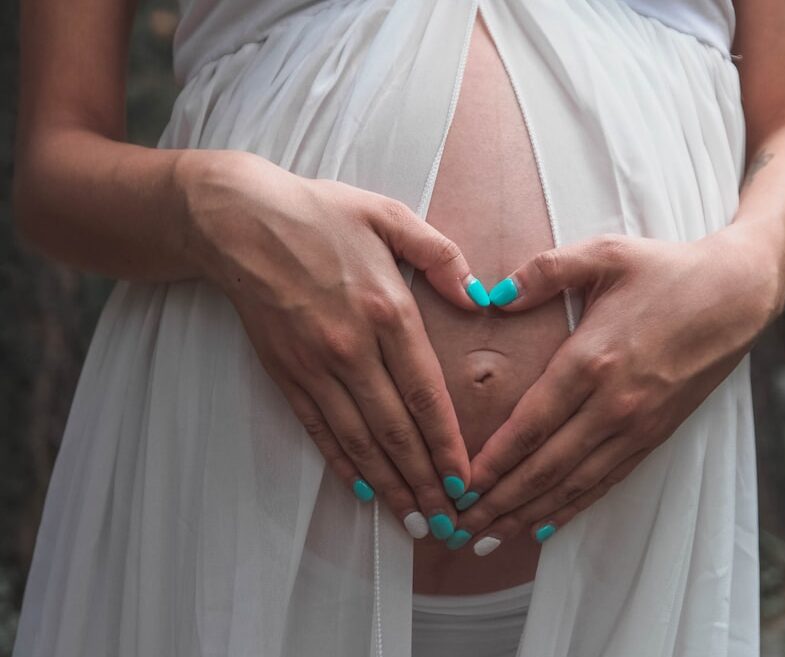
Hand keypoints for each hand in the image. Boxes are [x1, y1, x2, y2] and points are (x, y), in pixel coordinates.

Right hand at [180, 149, 485, 538]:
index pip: (426, 395)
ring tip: (412, 518)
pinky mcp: (285, 373)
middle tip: (447, 520)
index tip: (466, 480)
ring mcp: (314, 366)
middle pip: (396, 430)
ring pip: (358, 440)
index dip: (447, 444)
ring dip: (389, 485)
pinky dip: (341, 464)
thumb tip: (480, 297)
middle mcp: (352, 348)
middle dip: (424, 481)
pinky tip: (362, 489)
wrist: (238, 221)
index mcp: (387, 310)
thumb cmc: (319, 214)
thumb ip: (440, 256)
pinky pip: (318, 429)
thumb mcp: (389, 216)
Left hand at [455, 228, 778, 550]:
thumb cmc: (666, 270)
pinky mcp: (655, 435)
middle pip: (545, 467)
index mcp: (592, 360)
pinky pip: (607, 481)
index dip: (492, 463)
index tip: (458, 487)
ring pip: (573, 484)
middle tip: (460, 529)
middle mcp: (613, 404)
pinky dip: (573, 507)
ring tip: (490, 538)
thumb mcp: (604, 254)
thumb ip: (543, 272)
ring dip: (529, 514)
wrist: (738, 295)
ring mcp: (637, 425)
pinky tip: (545, 525)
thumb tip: (491, 295)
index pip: (529, 426)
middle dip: (499, 502)